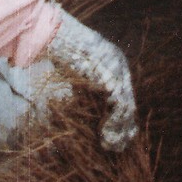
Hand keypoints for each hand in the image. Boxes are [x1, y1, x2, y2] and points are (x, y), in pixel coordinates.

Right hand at [48, 7, 136, 149]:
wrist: (53, 34)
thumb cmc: (61, 55)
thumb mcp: (80, 75)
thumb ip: (89, 90)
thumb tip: (93, 115)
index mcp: (115, 63)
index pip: (125, 96)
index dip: (123, 120)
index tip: (117, 139)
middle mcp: (119, 64)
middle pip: (129, 102)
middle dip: (124, 128)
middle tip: (115, 147)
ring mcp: (116, 68)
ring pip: (126, 106)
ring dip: (118, 129)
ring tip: (108, 144)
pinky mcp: (109, 74)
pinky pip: (118, 103)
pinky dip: (113, 122)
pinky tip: (104, 133)